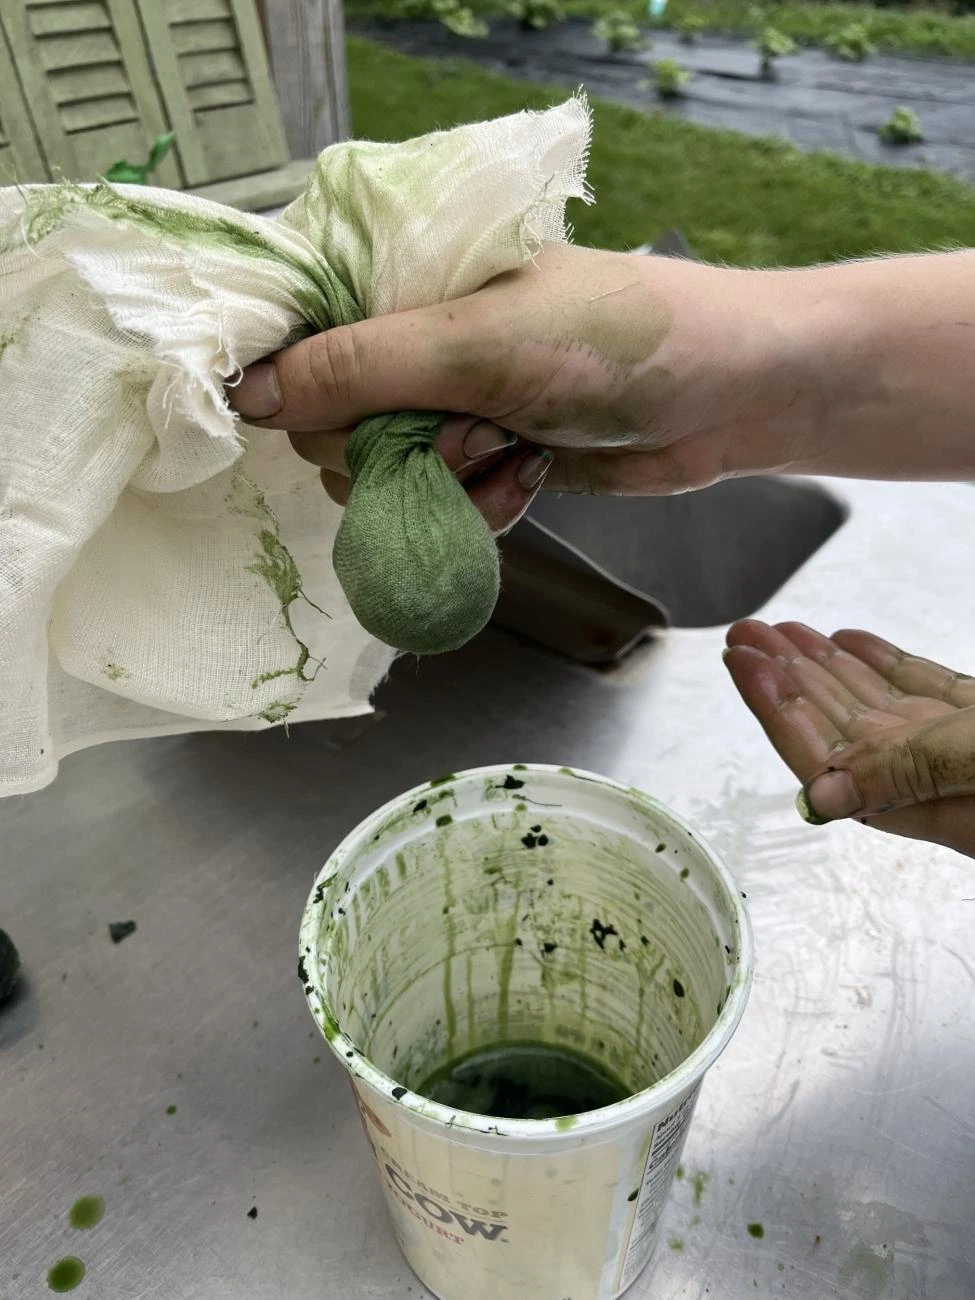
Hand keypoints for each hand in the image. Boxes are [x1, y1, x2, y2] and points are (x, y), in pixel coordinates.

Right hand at [229, 243, 800, 501]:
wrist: (728, 397)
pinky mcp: (482, 460)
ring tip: (506, 454)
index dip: (292, 381)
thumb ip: (358, 368)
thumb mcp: (478, 345)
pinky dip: (475, 508)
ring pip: (379, 477)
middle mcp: (414, 342)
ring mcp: (448, 405)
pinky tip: (527, 478)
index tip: (322, 419)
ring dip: (439, 485)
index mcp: (401, 281)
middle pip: (328, 422)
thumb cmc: (613, 340)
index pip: (297, 330)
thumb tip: (247, 397)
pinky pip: (434, 505)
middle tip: (462, 430)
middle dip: (390, 446)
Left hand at [724, 620, 974, 857]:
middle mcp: (943, 785)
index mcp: (938, 808)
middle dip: (790, 679)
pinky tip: (849, 643)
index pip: (831, 759)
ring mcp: (966, 752)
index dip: (780, 710)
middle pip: (846, 730)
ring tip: (784, 633)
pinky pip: (928, 693)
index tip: (744, 666)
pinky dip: (887, 666)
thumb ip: (912, 769)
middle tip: (747, 638)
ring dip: (829, 668)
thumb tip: (822, 795)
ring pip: (882, 707)